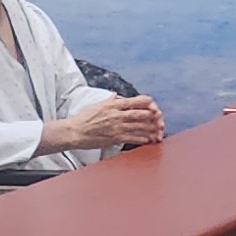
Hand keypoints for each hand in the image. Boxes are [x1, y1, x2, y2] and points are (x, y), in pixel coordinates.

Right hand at [49, 95, 163, 150]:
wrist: (75, 132)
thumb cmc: (84, 118)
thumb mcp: (97, 105)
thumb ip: (109, 101)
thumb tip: (116, 96)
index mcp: (113, 105)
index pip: (136, 100)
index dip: (148, 103)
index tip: (153, 106)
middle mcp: (117, 115)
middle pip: (141, 113)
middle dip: (154, 116)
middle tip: (160, 119)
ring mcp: (117, 127)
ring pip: (140, 126)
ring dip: (152, 129)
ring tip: (159, 131)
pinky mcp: (115, 138)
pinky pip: (133, 138)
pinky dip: (143, 138)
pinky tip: (149, 139)